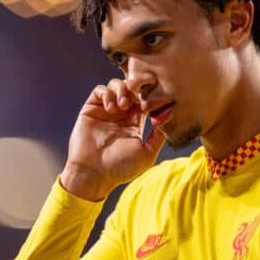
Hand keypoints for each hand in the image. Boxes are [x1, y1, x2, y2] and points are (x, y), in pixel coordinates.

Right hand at [60, 79, 165, 200]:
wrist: (93, 174)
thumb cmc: (120, 168)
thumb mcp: (146, 154)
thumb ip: (158, 136)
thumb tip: (168, 117)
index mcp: (135, 123)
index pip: (144, 100)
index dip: (149, 97)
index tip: (152, 104)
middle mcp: (121, 114)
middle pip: (131, 89)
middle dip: (136, 90)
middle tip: (138, 100)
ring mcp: (106, 111)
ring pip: (116, 85)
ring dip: (122, 89)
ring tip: (124, 105)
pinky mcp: (91, 109)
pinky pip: (100, 90)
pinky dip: (107, 93)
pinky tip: (111, 107)